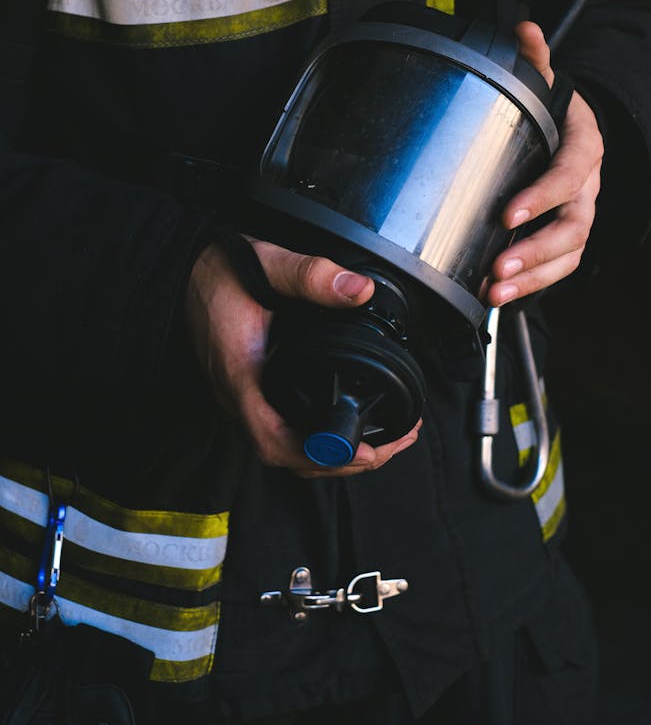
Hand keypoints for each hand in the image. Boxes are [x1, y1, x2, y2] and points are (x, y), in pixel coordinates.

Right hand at [185, 239, 421, 476]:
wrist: (184, 270)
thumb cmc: (218, 270)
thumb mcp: (266, 263)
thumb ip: (311, 275)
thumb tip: (359, 290)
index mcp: (241, 373)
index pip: (274, 439)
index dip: (320, 454)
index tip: (363, 451)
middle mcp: (237, 395)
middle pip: (286, 455)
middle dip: (340, 461)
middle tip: (391, 445)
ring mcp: (240, 397)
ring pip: (284, 447)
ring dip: (330, 455)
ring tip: (380, 442)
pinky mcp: (247, 391)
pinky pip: (280, 430)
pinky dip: (315, 439)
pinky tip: (343, 425)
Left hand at [484, 20, 603, 306]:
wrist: (574, 130)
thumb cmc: (554, 110)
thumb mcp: (544, 81)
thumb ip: (533, 59)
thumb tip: (524, 29)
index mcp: (584, 146)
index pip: (570, 174)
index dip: (543, 196)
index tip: (508, 214)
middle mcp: (589, 187)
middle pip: (572, 227)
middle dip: (534, 252)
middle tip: (497, 269)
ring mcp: (581, 215)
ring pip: (568, 255)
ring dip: (532, 278)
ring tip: (494, 293)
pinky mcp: (568, 238)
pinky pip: (558, 268)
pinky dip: (532, 286)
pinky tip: (498, 299)